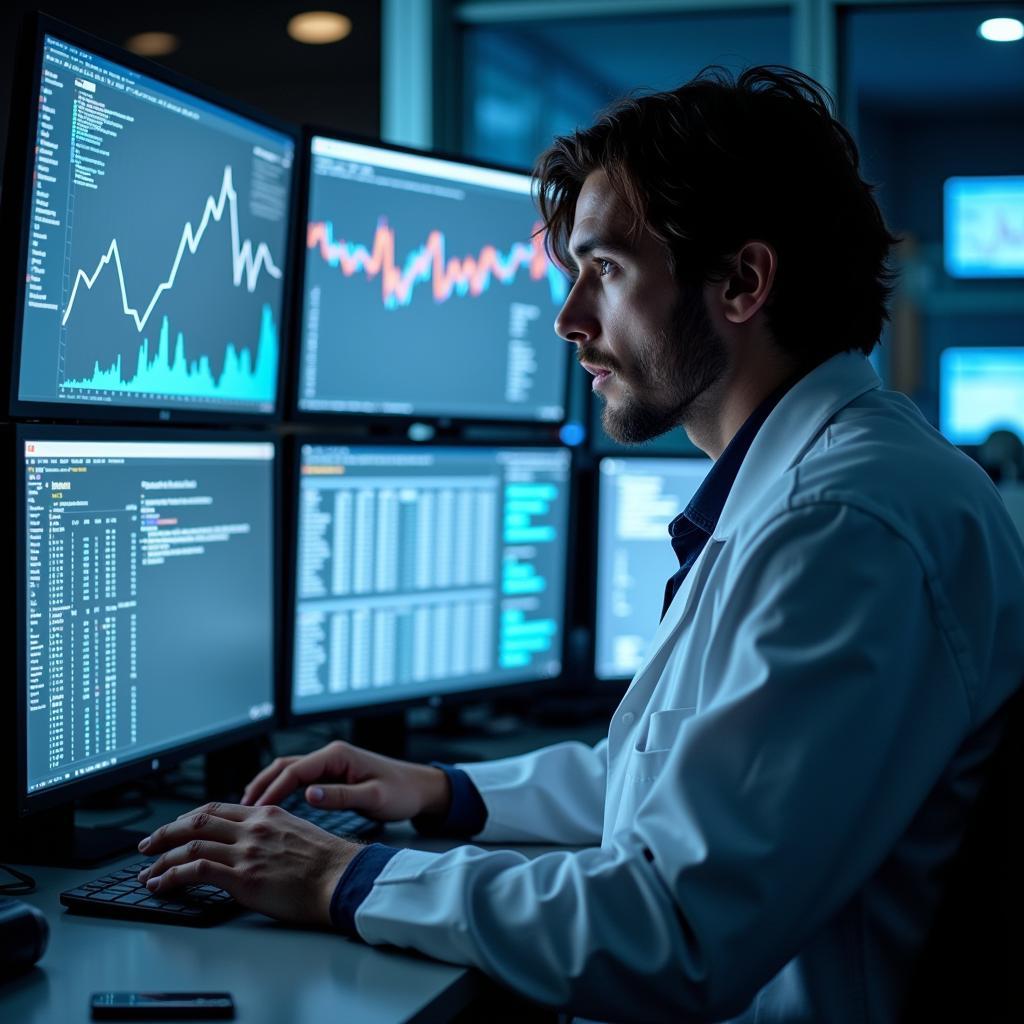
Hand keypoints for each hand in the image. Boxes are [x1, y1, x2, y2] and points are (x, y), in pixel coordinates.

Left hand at [136, 802, 360, 926]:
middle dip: (165, 834)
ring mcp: (247, 851)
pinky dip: (172, 876)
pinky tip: (161, 885)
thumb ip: (270, 833)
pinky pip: (196, 870)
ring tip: (146, 873)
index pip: (216, 809)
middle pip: (196, 822)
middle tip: (146, 845)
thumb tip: (252, 845)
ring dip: (162, 859)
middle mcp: (253, 827)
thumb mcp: (297, 833)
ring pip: (191, 845)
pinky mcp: (244, 877)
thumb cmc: (327, 863)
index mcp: (266, 814)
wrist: (342, 877)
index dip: (187, 819)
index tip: (173, 828)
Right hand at [241, 740, 449, 821]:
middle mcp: (331, 754)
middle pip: (285, 766)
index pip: (295, 770)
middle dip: (262, 785)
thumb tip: (308, 795)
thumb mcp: (373, 798)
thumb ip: (340, 796)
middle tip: (242, 809)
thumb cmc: (401, 792)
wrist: (420, 788)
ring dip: (269, 786)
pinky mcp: (333, 773)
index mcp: (338, 755)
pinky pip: (300, 778)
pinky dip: (282, 789)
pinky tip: (273, 805)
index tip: (256, 811)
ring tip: (249, 808)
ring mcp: (331, 763)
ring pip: (290, 771)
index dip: (272, 790)